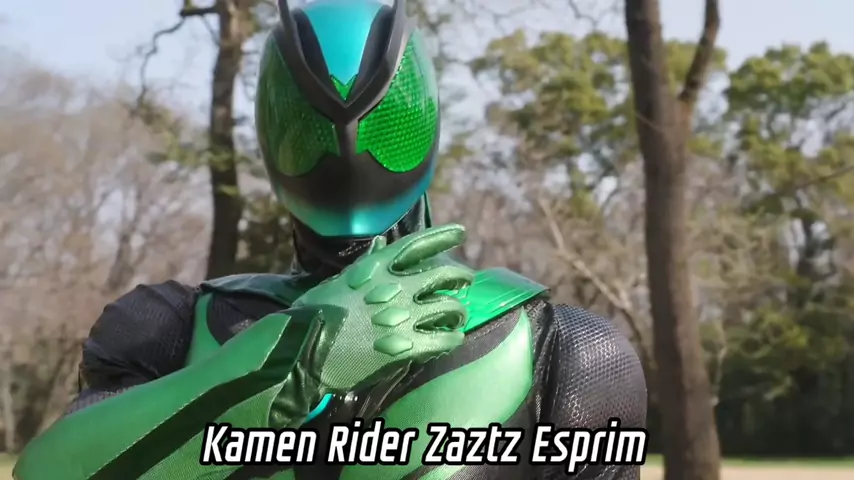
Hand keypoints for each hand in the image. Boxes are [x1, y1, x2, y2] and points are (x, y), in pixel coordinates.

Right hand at [292, 223, 473, 392]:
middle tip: (466, 282)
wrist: (304, 348)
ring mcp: (405, 317)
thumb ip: (367, 264)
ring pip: (450, 307)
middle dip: (460, 276)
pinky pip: (444, 339)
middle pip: (444, 274)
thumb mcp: (339, 281)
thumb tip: (381, 242)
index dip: (442, 236)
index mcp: (377, 268)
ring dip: (458, 311)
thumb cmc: (315, 312)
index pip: (418, 244)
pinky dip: (453, 338)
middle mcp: (397, 287)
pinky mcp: (407, 347)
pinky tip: (454, 340)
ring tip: (459, 316)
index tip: (461, 232)